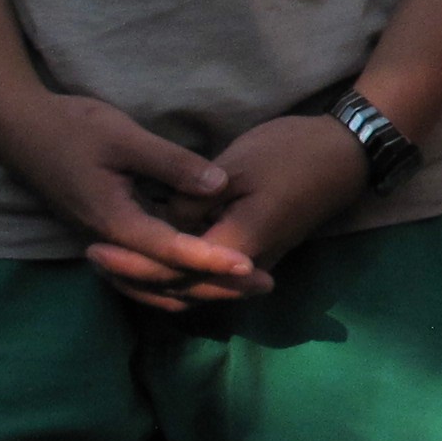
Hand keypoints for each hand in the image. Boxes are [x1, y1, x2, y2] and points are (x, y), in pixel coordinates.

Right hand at [0, 87, 231, 278]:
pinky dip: (176, 273)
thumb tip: (219, 185)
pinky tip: (203, 272)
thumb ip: (171, 163)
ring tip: (244, 284)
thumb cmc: (70, 128)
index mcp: (115, 221)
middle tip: (265, 283)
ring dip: (200, 283)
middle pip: (167, 276)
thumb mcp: (124, 138)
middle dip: (216, 283)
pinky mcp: (107, 230)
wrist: (17, 130)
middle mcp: (110, 240)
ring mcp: (106, 238)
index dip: (211, 260)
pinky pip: (145, 265)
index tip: (248, 265)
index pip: (170, 250)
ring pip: (156, 276)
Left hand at [84, 110, 372, 310]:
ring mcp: (256, 261)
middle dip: (136, 278)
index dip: (131, 263)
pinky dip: (179, 271)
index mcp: (239, 243)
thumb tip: (162, 224)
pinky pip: (211, 275)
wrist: (346, 154)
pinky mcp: (259, 250)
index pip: (174, 269)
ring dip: (156, 279)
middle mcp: (247, 264)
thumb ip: (194, 199)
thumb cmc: (293, 152)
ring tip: (114, 263)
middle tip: (95, 261)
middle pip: (182, 288)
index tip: (96, 248)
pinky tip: (156, 257)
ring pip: (197, 286)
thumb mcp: (238, 166)